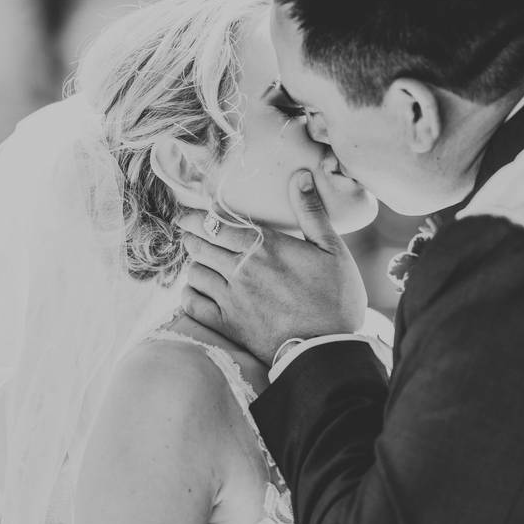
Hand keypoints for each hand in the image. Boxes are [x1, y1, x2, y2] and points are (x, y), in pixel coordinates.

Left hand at [178, 170, 367, 364]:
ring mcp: (230, 298)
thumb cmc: (336, 298)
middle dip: (192, 237)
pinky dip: (189, 293)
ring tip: (199, 261)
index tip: (188, 216)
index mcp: (264, 246)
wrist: (328, 349)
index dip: (197, 218)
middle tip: (189, 234)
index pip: (217, 224)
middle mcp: (241, 269)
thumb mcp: (332, 249)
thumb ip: (311, 212)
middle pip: (200, 245)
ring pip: (195, 272)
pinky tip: (196, 290)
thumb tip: (300, 175)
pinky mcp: (227, 325)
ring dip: (194, 264)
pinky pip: (192, 303)